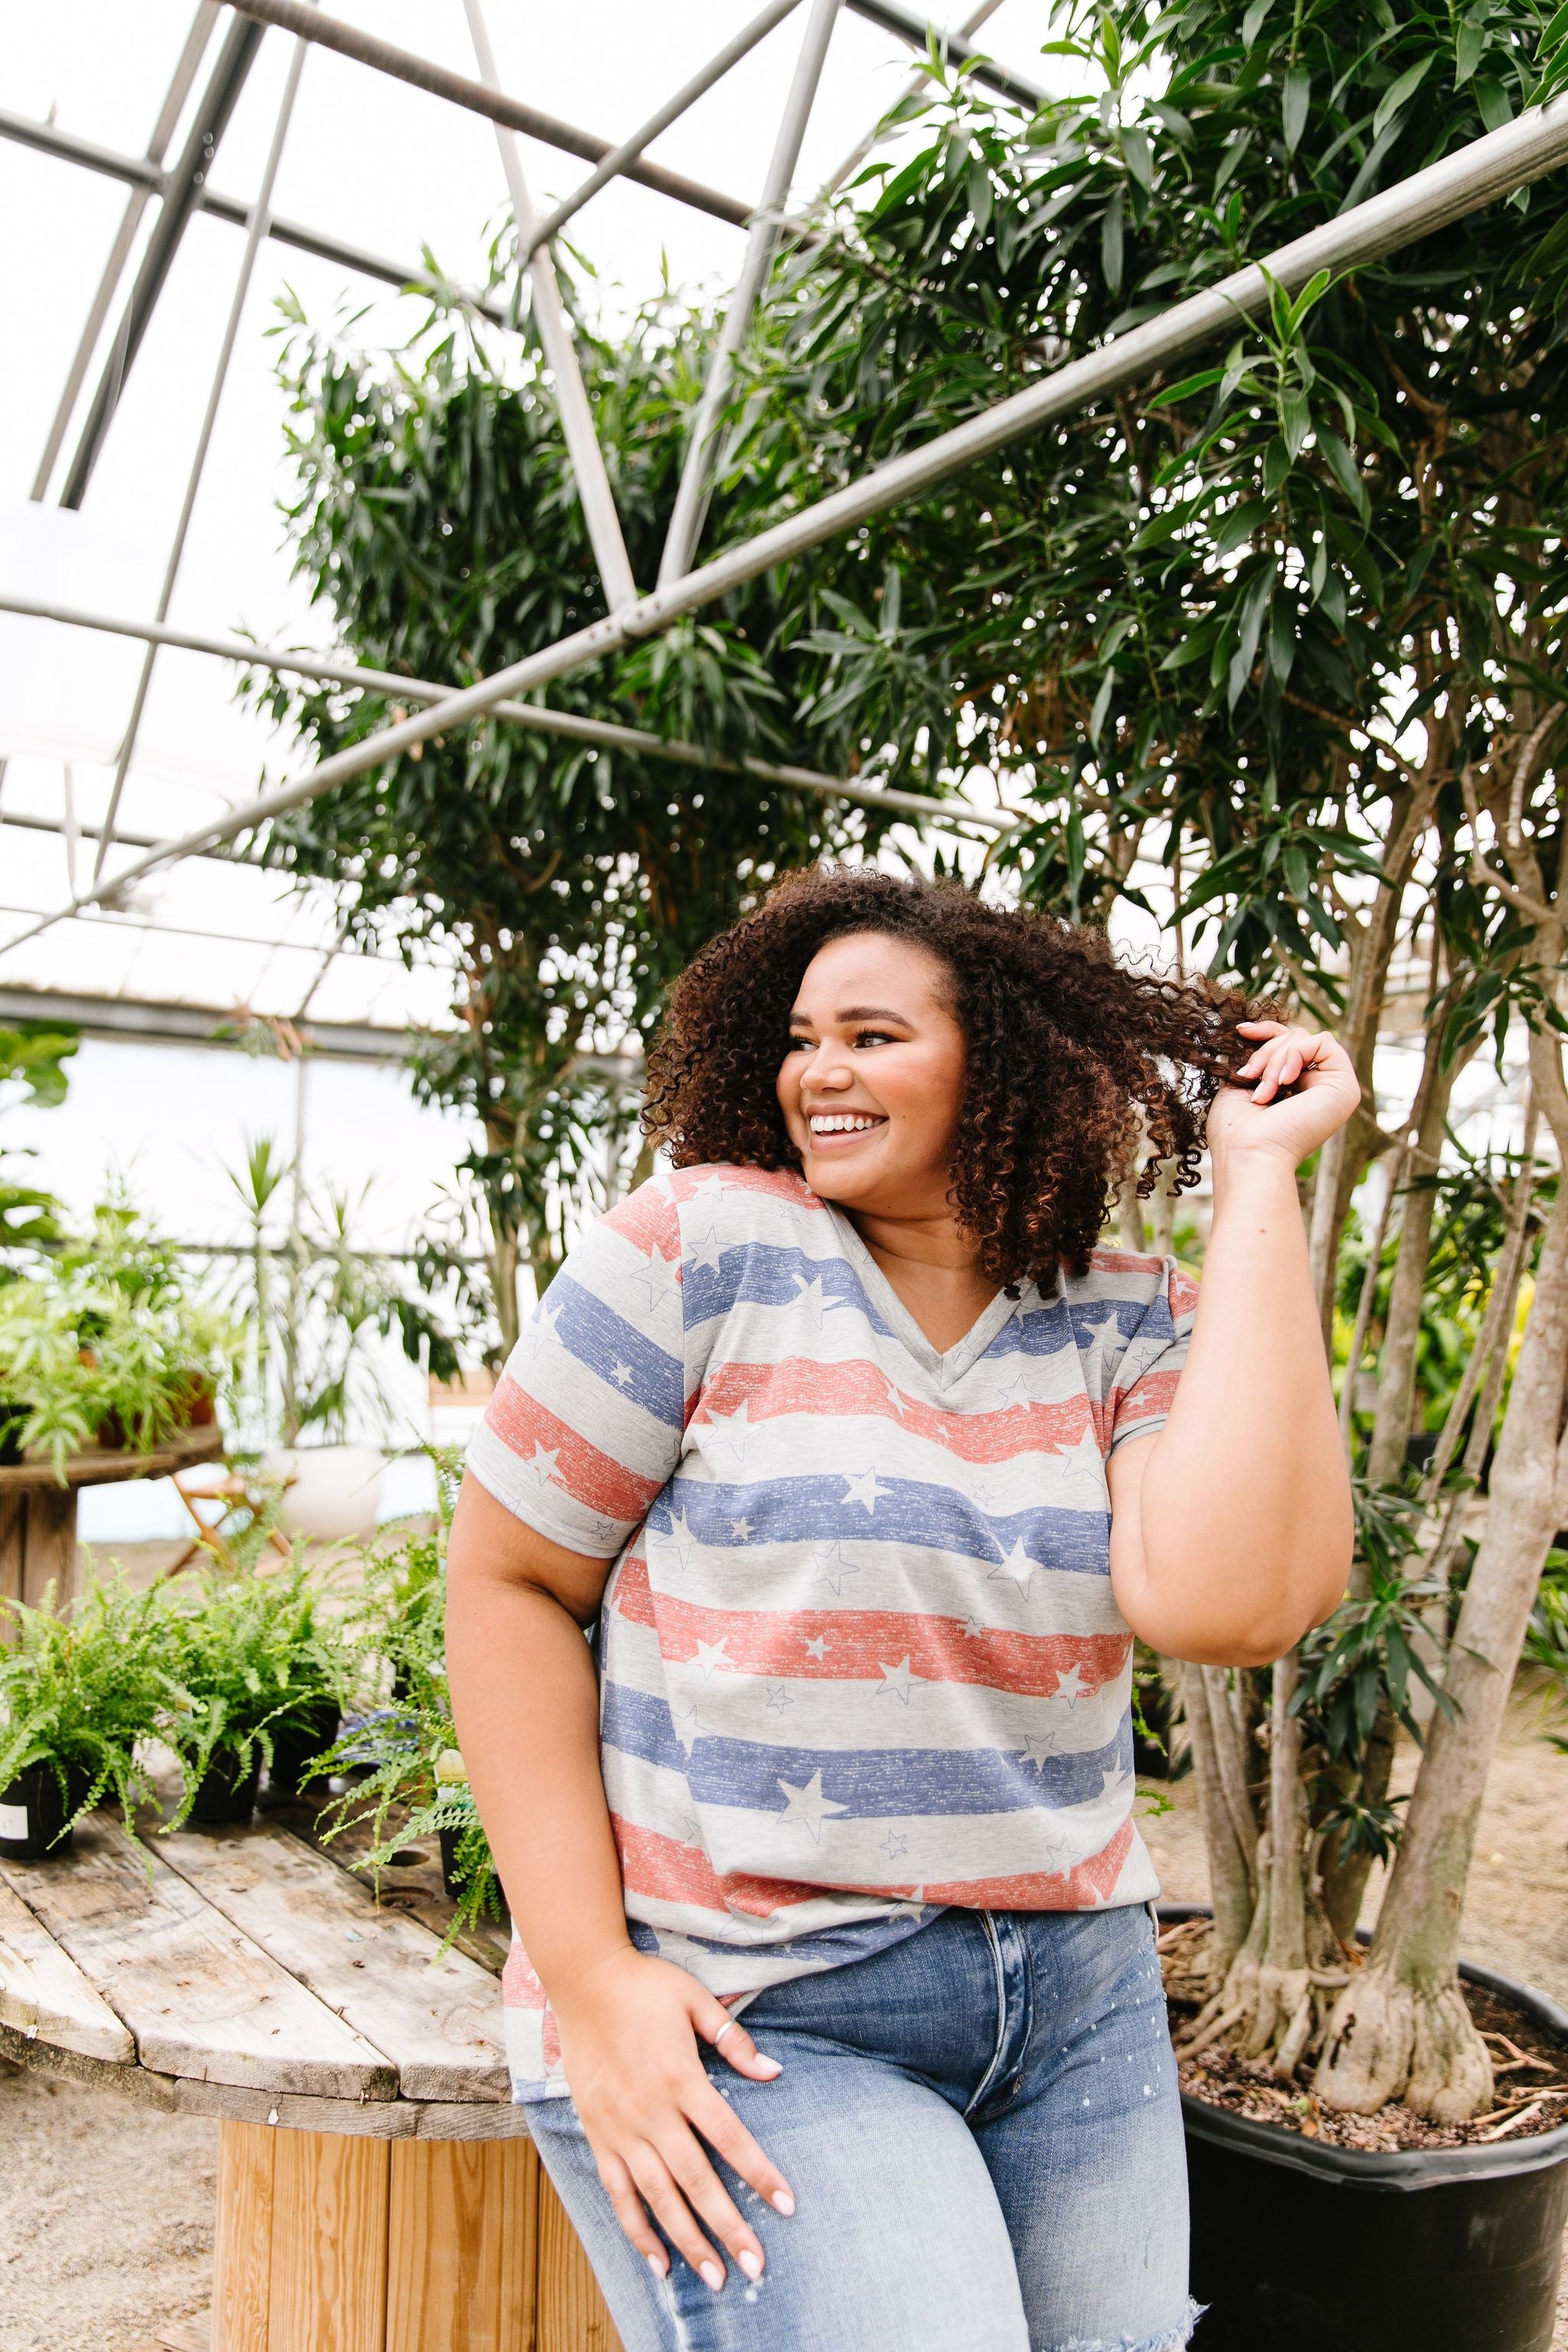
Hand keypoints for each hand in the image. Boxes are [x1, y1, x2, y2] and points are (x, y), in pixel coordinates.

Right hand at [551, 1945, 793, 2291]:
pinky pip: (618, 2192)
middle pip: (696, 2180)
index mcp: (681, 2078)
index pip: (729, 2137)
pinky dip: (637, 2229)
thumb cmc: (645, 1986)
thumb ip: (733, 2039)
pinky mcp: (598, 2134)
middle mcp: (650, 2112)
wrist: (584, 1979)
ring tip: (714, 2276)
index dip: (760, 2173)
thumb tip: (774, 2072)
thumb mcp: (695, 2000)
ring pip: (657, 2196)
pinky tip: (658, 2260)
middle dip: (728, 2226)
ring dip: (687, 2240)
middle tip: (755, 2266)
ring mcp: (620, 2128)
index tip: (787, 2206)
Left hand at [1207, 1021, 1360, 1171]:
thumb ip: (1259, 1059)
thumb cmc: (1236, 1130)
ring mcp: (1335, 1087)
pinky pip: (1323, 1041)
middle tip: (1250, 1077)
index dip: (1267, 1031)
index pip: (1289, 1043)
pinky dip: (1295, 1054)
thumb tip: (1257, 1031)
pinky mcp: (1345, 1086)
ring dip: (1275, 1058)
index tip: (1242, 1032)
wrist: (1247, 1153)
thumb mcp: (1243, 1083)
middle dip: (1266, 1051)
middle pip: (1295, 1037)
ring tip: (1263, 1090)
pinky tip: (1284, 1080)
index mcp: (1297, 1089)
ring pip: (1305, 1037)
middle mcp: (1319, 1087)